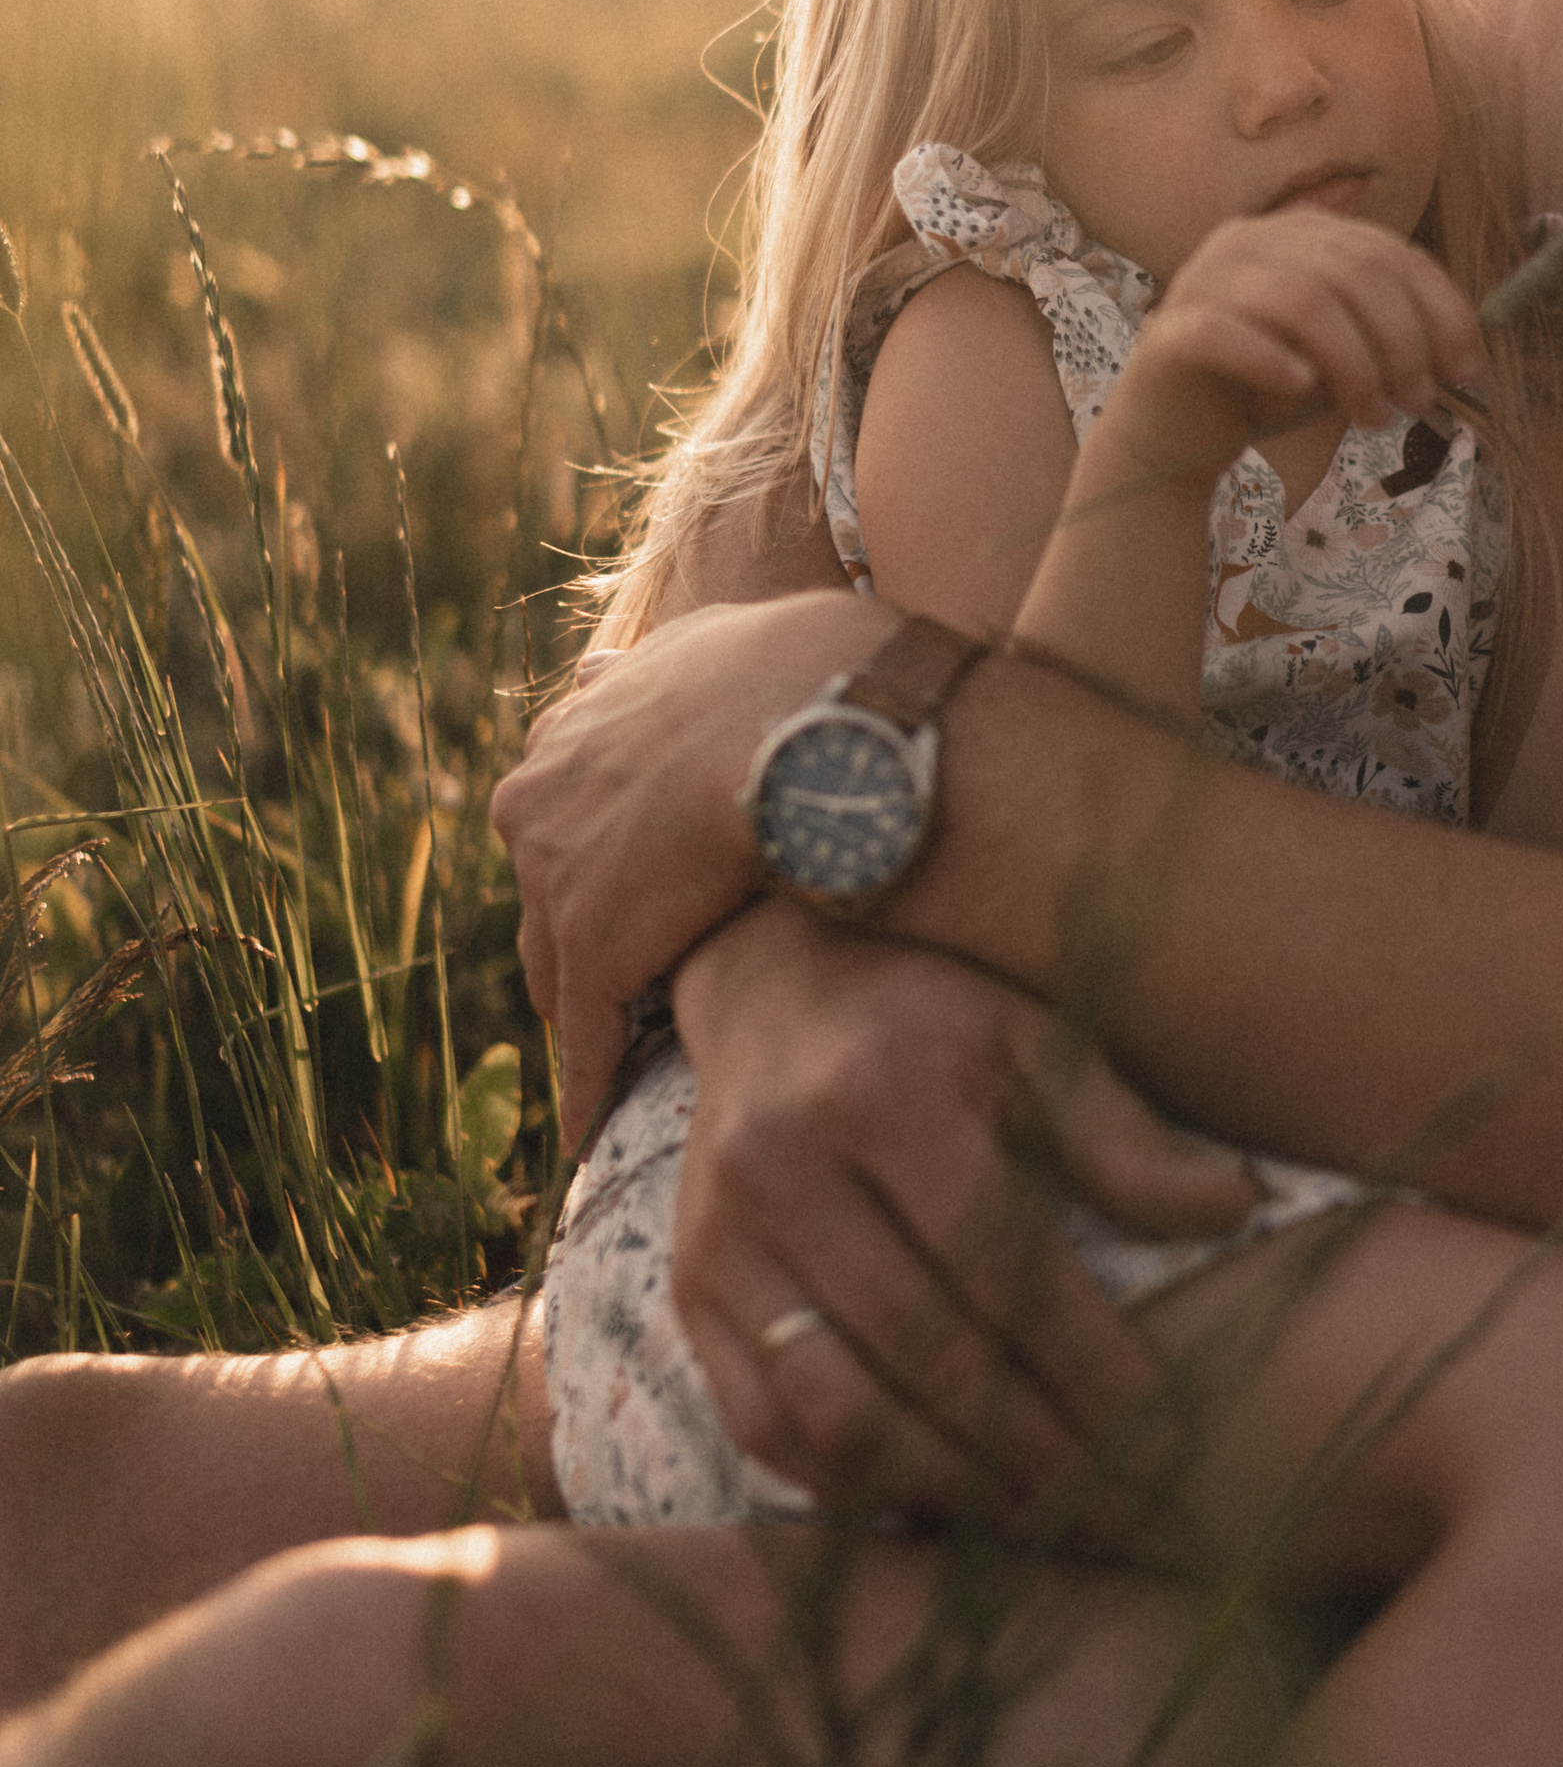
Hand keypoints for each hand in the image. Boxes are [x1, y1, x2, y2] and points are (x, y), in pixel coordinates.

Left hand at [496, 589, 907, 1140]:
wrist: (820, 722)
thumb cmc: (801, 669)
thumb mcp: (715, 636)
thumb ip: (671, 655)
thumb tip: (637, 660)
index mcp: (570, 726)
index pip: (563, 810)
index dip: (601, 851)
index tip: (631, 876)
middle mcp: (539, 799)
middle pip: (543, 893)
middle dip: (580, 931)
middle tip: (626, 970)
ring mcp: (558, 881)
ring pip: (558, 970)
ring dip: (587, 1010)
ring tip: (609, 1056)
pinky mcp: (597, 955)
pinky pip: (588, 1040)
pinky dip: (587, 1086)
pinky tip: (584, 1130)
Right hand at [669, 913, 1260, 1507]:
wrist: (768, 988)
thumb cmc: (929, 1016)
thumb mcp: (1032, 1037)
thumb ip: (1122, 1133)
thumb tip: (1236, 1208)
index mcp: (880, 1090)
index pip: (1001, 1260)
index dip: (1087, 1361)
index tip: (1166, 1433)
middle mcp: (780, 1167)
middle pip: (921, 1346)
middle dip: (1032, 1446)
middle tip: (1116, 1505)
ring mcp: (720, 1242)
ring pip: (836, 1409)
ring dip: (949, 1486)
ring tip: (1040, 1520)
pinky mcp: (688, 1298)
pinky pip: (768, 1428)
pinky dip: (855, 1486)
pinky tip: (940, 1502)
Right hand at [1104, 210, 1485, 484]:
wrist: (1177, 434)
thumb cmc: (1269, 388)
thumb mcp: (1343, 354)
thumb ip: (1389, 336)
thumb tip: (1461, 354)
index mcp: (1298, 232)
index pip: (1387, 252)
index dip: (1438, 307)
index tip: (1464, 368)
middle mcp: (1249, 240)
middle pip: (1351, 272)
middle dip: (1402, 341)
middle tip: (1418, 401)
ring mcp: (1204, 280)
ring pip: (1302, 300)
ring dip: (1354, 364)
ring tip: (1372, 417)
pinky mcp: (1171, 332)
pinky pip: (1228, 334)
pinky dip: (1274, 361)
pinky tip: (1303, 391)